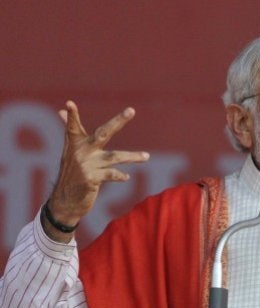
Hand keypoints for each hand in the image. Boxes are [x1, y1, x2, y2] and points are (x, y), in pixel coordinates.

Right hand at [46, 100, 149, 240]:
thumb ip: (70, 130)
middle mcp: (80, 152)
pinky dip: (119, 176)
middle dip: (118, 121)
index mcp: (75, 143)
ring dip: (132, 156)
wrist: (65, 201)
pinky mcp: (91, 179)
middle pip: (103, 133)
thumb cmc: (72, 172)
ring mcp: (86, 165)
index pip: (74, 126)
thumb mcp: (70, 151)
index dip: (72, 116)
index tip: (69, 103)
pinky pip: (111, 175)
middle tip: (132, 110)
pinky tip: (127, 177)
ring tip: (147, 157)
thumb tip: (62, 111)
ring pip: (114, 157)